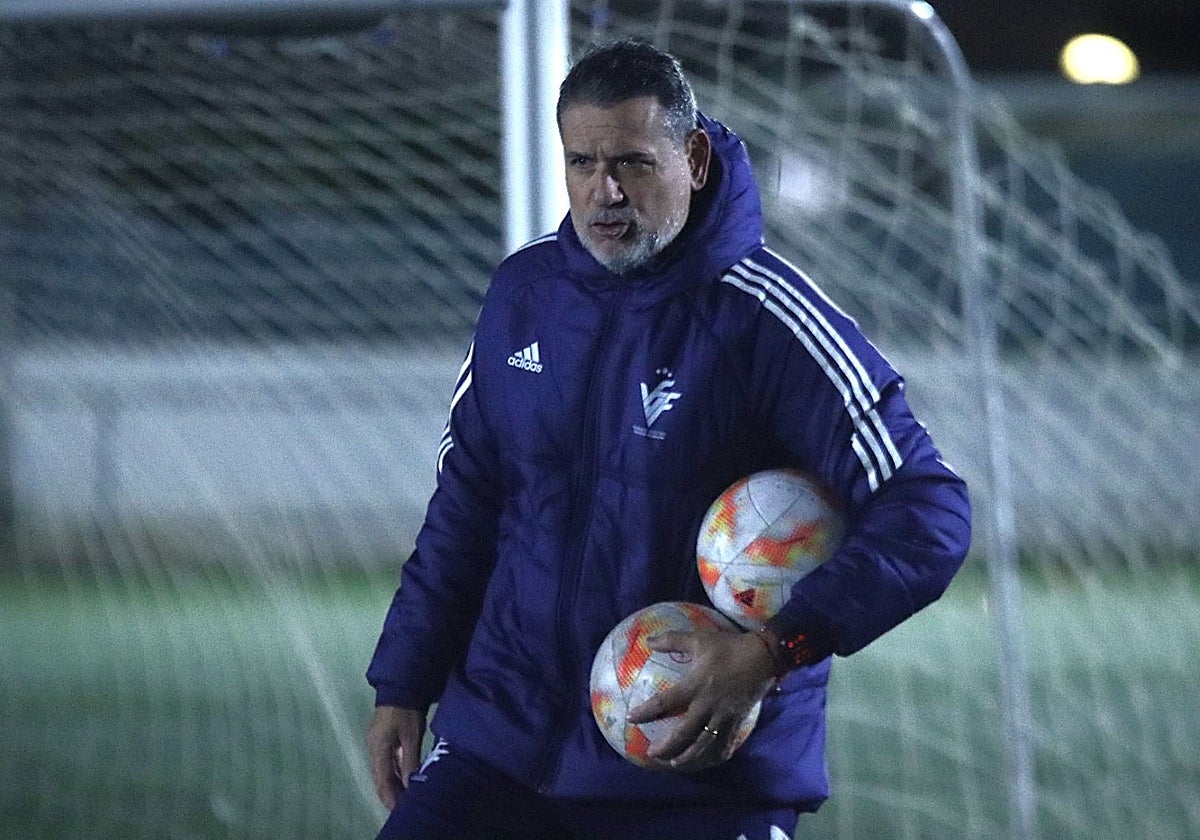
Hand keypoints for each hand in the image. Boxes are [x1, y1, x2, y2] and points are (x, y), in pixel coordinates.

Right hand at [366, 705, 425, 808]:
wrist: (399, 686)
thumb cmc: (406, 710)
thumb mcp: (411, 736)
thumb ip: (410, 760)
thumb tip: (410, 784)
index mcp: (378, 749)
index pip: (382, 780)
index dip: (390, 797)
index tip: (399, 809)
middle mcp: (373, 748)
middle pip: (380, 777)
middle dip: (390, 793)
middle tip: (402, 808)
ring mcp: (376, 743)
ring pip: (383, 770)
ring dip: (392, 784)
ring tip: (405, 797)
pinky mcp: (381, 738)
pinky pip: (386, 761)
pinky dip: (393, 772)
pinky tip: (402, 779)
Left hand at [626, 627, 775, 771]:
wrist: (763, 656)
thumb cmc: (728, 647)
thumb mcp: (698, 639)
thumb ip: (672, 640)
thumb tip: (648, 641)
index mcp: (694, 686)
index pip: (664, 702)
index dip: (646, 711)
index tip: (631, 718)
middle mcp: (706, 705)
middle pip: (683, 732)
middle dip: (666, 746)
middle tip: (652, 753)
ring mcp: (723, 715)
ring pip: (703, 743)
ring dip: (688, 755)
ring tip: (675, 762)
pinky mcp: (737, 719)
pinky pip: (726, 741)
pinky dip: (719, 752)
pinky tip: (712, 759)